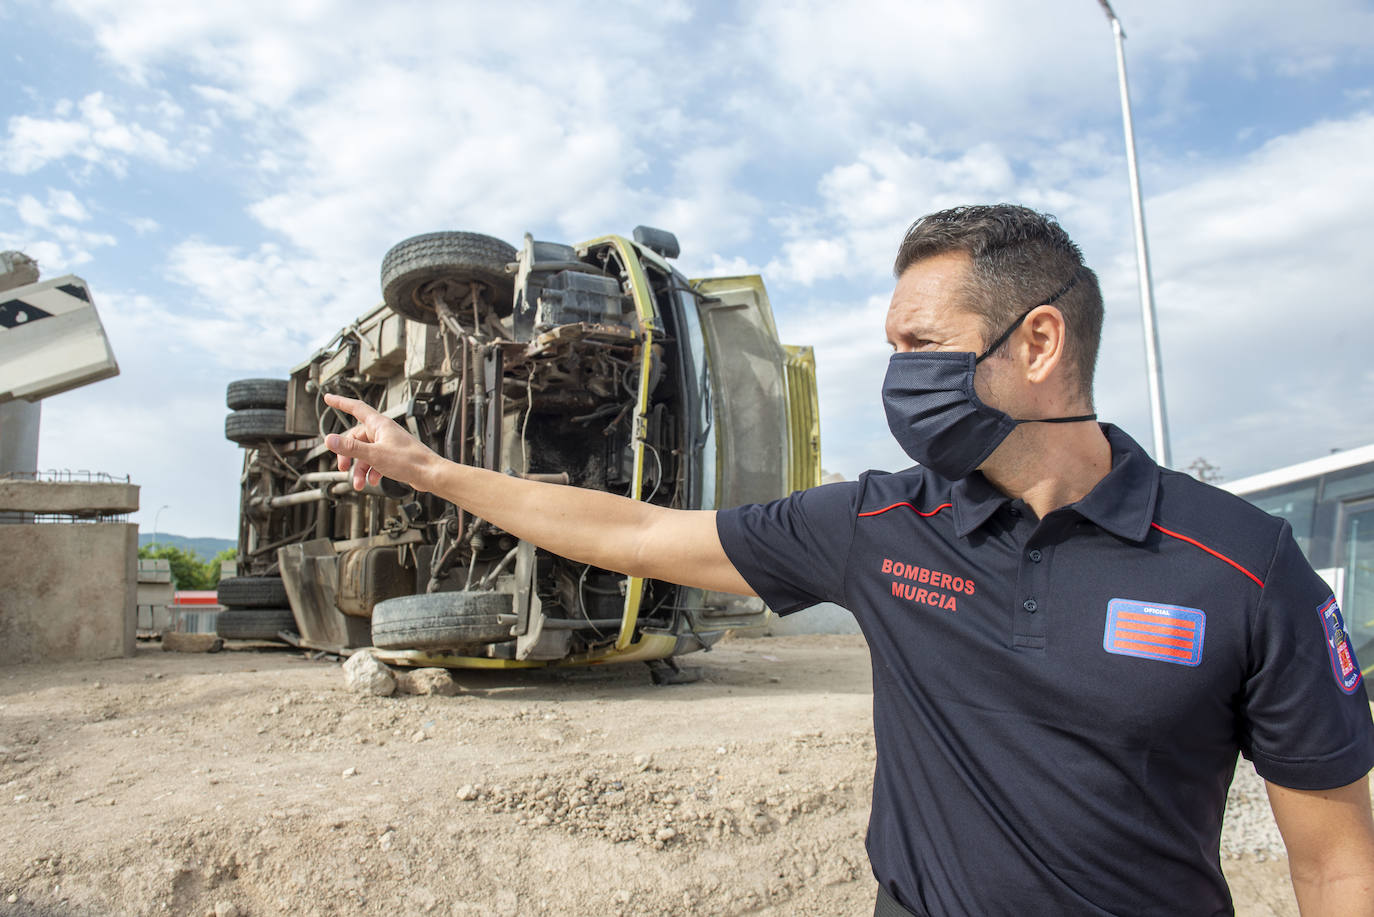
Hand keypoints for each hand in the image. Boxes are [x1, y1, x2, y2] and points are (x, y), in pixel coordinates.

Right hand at [322, 393, 440, 492]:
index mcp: (379, 425)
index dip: (340, 402)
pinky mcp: (394, 456)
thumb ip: (350, 448)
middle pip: (356, 438)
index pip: (356, 408)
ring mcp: (389, 443)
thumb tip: (329, 440)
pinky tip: (373, 481)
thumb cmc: (409, 461)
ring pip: (365, 453)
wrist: (430, 474)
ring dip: (359, 469)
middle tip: (343, 468)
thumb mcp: (374, 455)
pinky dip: (371, 471)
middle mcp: (383, 431)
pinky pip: (375, 461)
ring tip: (359, 483)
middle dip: (348, 455)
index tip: (328, 398)